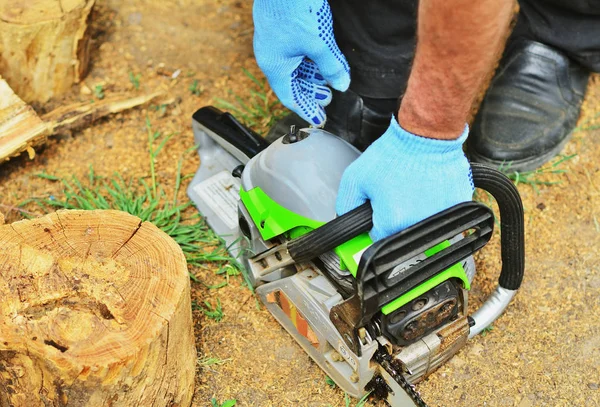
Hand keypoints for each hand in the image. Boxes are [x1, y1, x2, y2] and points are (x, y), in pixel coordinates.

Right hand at [253, 0, 349, 126]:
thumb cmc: (295, 9)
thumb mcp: (319, 43)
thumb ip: (331, 66)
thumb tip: (342, 85)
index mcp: (275, 66)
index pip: (290, 97)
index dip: (306, 110)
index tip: (318, 120)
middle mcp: (270, 56)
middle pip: (291, 83)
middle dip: (310, 93)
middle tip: (327, 101)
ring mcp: (273, 41)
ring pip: (293, 66)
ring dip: (310, 76)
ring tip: (327, 82)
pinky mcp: (279, 28)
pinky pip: (292, 52)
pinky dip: (306, 60)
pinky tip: (321, 59)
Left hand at [336, 117, 473, 241]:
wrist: (425, 135)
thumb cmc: (392, 155)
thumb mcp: (354, 178)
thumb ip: (346, 205)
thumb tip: (347, 220)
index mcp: (392, 223)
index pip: (378, 237)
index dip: (374, 221)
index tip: (377, 207)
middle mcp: (418, 226)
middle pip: (400, 231)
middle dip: (394, 216)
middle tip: (393, 192)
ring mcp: (441, 217)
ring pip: (422, 223)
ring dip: (416, 210)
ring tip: (411, 187)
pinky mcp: (457, 205)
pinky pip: (442, 211)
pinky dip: (435, 201)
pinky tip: (428, 185)